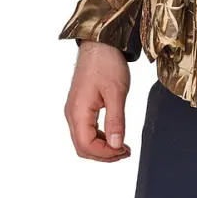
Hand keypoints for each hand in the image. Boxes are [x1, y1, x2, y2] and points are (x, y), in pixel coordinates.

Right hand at [63, 40, 132, 161]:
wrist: (99, 42)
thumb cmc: (107, 63)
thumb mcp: (116, 92)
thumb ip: (116, 120)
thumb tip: (116, 145)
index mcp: (78, 111)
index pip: (87, 145)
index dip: (106, 154)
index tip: (124, 151)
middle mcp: (72, 113)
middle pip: (82, 147)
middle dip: (103, 154)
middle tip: (125, 153)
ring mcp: (74, 109)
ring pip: (83, 140)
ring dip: (102, 147)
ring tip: (122, 146)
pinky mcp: (80, 105)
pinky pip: (86, 129)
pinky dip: (99, 137)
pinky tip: (114, 135)